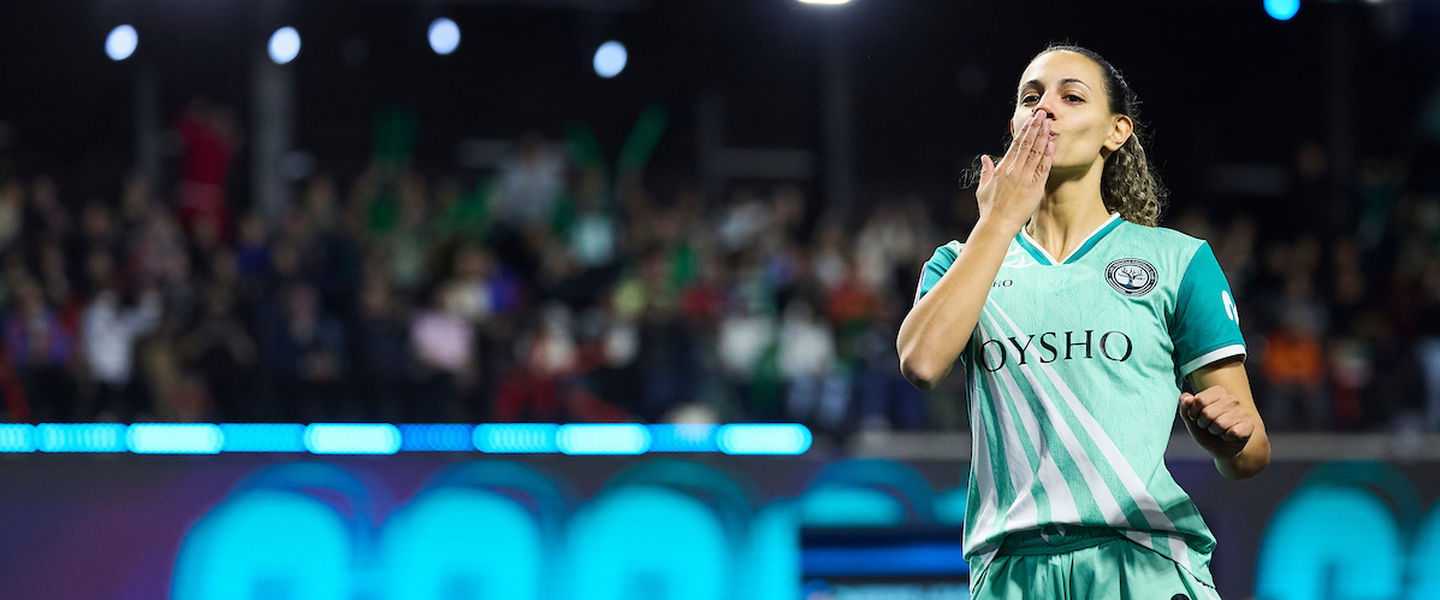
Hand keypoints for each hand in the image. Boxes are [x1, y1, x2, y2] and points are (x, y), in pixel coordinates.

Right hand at [975, 109, 1054, 232]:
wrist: (996, 225)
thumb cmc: (989, 210)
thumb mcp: (982, 188)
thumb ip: (985, 171)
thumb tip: (985, 158)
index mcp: (1002, 169)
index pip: (1015, 145)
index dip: (1024, 132)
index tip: (1031, 121)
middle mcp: (1013, 170)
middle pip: (1027, 145)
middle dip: (1035, 128)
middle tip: (1043, 115)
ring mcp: (1024, 179)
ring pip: (1036, 153)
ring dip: (1043, 137)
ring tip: (1049, 124)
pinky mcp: (1034, 188)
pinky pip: (1043, 168)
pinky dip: (1047, 156)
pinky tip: (1052, 144)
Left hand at [1179, 385, 1255, 457]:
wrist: (1222, 447)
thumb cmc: (1205, 429)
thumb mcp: (1189, 417)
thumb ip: (1184, 405)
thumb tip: (1188, 398)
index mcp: (1218, 391)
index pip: (1199, 400)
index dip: (1194, 413)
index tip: (1197, 417)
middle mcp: (1232, 399)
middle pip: (1207, 413)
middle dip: (1204, 424)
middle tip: (1209, 426)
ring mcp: (1242, 412)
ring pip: (1219, 424)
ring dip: (1215, 431)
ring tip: (1219, 430)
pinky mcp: (1249, 425)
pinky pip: (1232, 433)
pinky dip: (1226, 437)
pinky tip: (1229, 436)